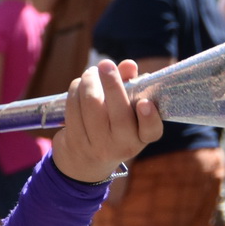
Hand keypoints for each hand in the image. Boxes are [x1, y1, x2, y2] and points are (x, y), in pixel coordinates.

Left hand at [51, 59, 161, 183]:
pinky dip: (75, 90)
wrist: (85, 162)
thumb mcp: (126, 112)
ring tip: (91, 73)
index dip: (150, 117)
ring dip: (89, 81)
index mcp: (141, 137)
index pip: (151, 131)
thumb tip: (128, 65)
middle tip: (106, 64)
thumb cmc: (111, 126)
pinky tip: (79, 84)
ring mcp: (98, 145)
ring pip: (92, 104)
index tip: (145, 102)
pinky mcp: (75, 141)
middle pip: (119, 113)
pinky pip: (73, 107)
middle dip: (112, 83)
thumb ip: (130, 85)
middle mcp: (122, 145)